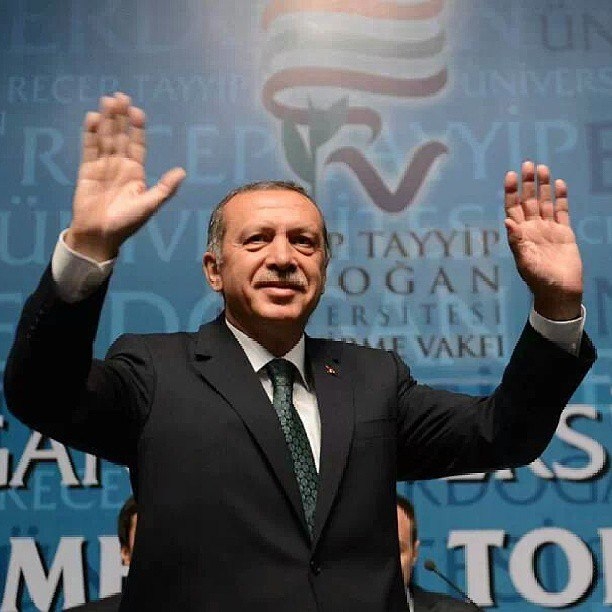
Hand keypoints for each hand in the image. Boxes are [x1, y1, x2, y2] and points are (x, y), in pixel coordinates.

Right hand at [66, 92, 185, 260]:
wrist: (99, 235)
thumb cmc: (126, 222)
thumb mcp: (149, 205)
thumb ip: (165, 188)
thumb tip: (183, 171)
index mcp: (136, 173)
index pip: (138, 145)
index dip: (138, 128)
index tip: (137, 111)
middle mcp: (120, 166)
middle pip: (120, 136)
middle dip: (121, 118)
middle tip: (120, 97)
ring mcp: (102, 166)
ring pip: (105, 138)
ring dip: (106, 120)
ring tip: (107, 101)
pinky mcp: (87, 170)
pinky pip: (89, 148)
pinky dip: (90, 134)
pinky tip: (92, 118)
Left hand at [504, 161, 582, 320]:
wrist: (560, 291)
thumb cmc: (539, 280)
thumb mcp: (525, 262)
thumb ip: (517, 241)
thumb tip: (507, 222)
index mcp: (520, 234)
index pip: (513, 208)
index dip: (511, 192)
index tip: (510, 175)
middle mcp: (533, 228)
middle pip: (528, 201)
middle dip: (527, 183)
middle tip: (527, 163)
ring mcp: (549, 229)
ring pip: (544, 202)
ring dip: (543, 186)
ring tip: (543, 168)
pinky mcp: (564, 233)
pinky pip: (562, 211)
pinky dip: (560, 198)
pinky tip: (559, 185)